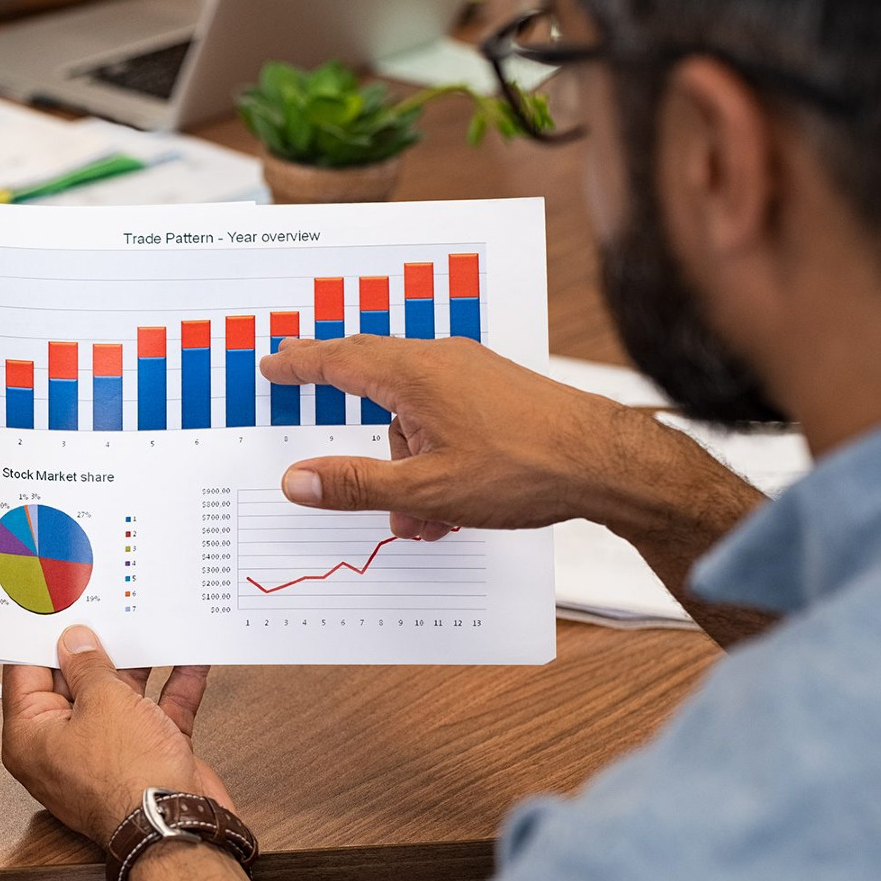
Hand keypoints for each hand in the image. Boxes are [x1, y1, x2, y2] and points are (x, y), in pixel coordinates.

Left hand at [2, 625, 232, 846]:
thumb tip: (75, 642)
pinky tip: (191, 657)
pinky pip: (160, 708)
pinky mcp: (149, 753)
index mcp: (34, 737)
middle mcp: (67, 744)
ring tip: (149, 622)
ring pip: (121, 693)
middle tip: (105, 605)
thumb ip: (89, 666)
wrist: (179, 824)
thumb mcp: (102, 702)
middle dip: (96, 646)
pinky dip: (175, 684)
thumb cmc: (128, 780)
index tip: (53, 606)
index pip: (26, 675)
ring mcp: (111, 749)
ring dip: (140, 662)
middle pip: (75, 681)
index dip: (40, 638)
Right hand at [259, 334, 637, 537]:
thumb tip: (296, 481)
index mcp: (415, 374)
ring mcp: (473, 373)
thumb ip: (356, 485)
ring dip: (405, 464)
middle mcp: (442, 361)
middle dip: (346, 403)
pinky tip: (452, 506)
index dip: (300, 362)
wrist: (607, 462)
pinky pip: (446, 418)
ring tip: (421, 520)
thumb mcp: (427, 489)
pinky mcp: (497, 392)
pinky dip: (435, 457)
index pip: (339, 360)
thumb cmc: (523, 468)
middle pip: (374, 376)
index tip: (273, 361)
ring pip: (414, 413)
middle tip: (308, 391)